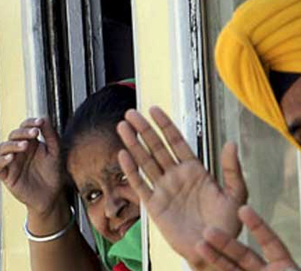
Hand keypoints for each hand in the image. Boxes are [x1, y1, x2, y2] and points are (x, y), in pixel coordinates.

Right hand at [0, 117, 65, 216]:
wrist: (52, 197)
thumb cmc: (53, 174)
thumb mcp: (55, 153)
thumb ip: (51, 135)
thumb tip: (44, 117)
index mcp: (29, 143)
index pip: (24, 127)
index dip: (29, 123)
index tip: (39, 122)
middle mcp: (18, 150)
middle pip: (13, 135)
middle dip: (22, 132)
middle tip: (34, 133)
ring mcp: (11, 162)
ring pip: (2, 147)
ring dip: (12, 144)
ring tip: (24, 146)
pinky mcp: (6, 175)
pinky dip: (1, 160)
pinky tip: (11, 158)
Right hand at [116, 107, 247, 267]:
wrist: (213, 248)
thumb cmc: (226, 224)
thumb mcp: (236, 195)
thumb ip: (232, 170)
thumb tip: (231, 143)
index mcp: (194, 170)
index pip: (177, 142)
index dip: (165, 125)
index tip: (154, 110)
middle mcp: (175, 176)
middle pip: (156, 148)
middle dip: (144, 130)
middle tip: (131, 114)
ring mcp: (163, 189)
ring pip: (145, 161)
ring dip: (133, 144)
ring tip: (122, 127)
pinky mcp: (154, 205)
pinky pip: (139, 184)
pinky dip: (130, 170)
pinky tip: (123, 155)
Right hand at [196, 206, 298, 270]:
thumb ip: (285, 268)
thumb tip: (284, 263)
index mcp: (284, 266)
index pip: (270, 241)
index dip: (257, 225)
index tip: (243, 209)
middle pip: (243, 253)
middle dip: (226, 241)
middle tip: (208, 230)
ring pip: (230, 265)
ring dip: (214, 255)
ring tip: (198, 245)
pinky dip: (212, 266)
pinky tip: (201, 261)